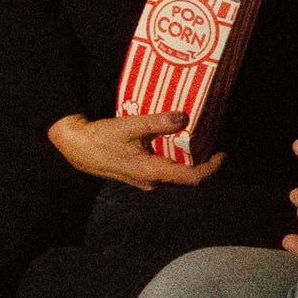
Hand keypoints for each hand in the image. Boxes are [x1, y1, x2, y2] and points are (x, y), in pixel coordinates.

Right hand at [47, 112, 222, 188]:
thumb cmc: (100, 138)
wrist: (75, 147)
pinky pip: (163, 166)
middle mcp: (152, 180)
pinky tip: (173, 138)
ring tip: (196, 135)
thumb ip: (156, 123)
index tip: (222, 153)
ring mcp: (145, 179)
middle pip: (185, 173)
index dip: (211, 168)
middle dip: (201, 158)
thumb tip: (183, 117)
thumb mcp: (129, 127)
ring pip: (174, 170)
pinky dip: (173, 154)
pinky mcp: (139, 173)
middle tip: (212, 138)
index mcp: (152, 172)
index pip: (191, 177)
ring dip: (186, 155)